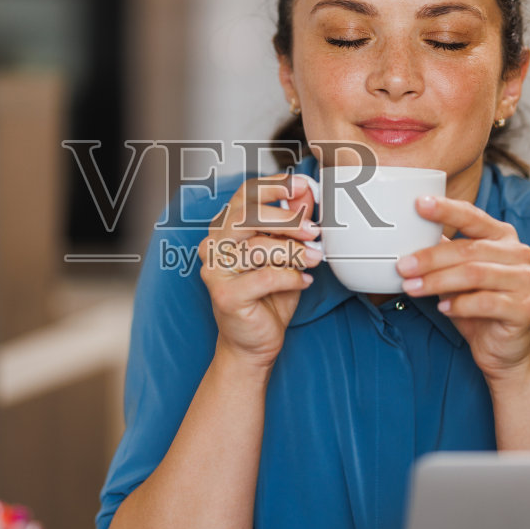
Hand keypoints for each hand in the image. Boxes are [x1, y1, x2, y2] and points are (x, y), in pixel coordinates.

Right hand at [199, 174, 321, 368]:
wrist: (254, 342)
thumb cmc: (268, 297)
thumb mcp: (286, 255)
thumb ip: (292, 225)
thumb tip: (304, 194)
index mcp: (225, 229)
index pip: (245, 195)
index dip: (274, 186)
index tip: (303, 186)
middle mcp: (214, 246)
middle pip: (247, 215)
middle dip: (286, 219)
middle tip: (314, 230)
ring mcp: (215, 270)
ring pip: (257, 247)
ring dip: (294, 251)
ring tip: (315, 258)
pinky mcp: (224, 295)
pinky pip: (264, 277)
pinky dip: (290, 277)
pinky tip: (304, 282)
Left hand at [395, 195, 529, 383]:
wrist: (504, 349)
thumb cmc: (478, 306)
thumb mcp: (455, 275)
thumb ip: (441, 252)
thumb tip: (406, 235)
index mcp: (502, 237)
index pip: (472, 217)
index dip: (446, 209)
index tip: (419, 204)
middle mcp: (519, 254)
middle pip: (468, 249)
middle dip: (430, 257)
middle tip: (402, 266)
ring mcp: (525, 280)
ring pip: (474, 274)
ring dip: (437, 281)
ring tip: (412, 287)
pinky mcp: (525, 308)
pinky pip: (486, 302)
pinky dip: (459, 304)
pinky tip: (443, 308)